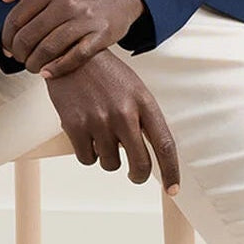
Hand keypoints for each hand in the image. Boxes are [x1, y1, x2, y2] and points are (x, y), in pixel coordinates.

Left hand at [0, 0, 144, 77]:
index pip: (16, 18)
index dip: (7, 38)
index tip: (8, 47)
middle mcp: (66, 2)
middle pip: (29, 37)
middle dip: (19, 54)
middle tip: (20, 58)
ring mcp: (83, 19)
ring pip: (48, 49)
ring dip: (34, 64)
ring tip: (33, 66)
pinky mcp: (99, 35)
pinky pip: (73, 57)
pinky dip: (57, 68)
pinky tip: (49, 72)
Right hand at [43, 50, 179, 194]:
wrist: (70, 54)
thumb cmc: (106, 75)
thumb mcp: (135, 89)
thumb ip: (144, 119)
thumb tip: (149, 156)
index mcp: (144, 102)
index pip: (164, 145)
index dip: (171, 172)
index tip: (173, 190)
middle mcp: (124, 113)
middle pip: (140, 164)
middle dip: (138, 175)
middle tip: (135, 174)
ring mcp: (99, 121)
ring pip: (110, 164)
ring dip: (108, 158)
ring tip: (101, 135)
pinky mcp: (75, 126)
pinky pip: (87, 159)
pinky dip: (88, 153)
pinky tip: (86, 134)